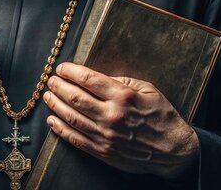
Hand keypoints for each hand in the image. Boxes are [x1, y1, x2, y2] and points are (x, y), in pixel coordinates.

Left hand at [43, 62, 198, 179]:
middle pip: (75, 97)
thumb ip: (122, 82)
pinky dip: (60, 129)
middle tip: (51, 80)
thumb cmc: (162, 116)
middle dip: (59, 86)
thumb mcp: (148, 90)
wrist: (172, 150)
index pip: (89, 80)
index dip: (71, 72)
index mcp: (123, 97)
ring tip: (48, 96)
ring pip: (71, 117)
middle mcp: (112, 115)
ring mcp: (106, 135)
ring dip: (55, 105)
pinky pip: (75, 139)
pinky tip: (52, 121)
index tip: (62, 68)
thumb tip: (97, 78)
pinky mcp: (103, 151)